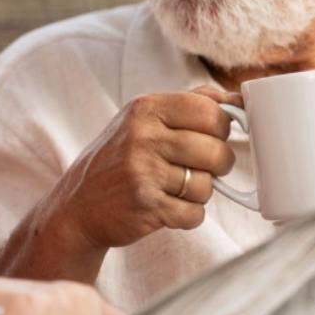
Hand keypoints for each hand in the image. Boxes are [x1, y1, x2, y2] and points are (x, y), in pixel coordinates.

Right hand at [46, 85, 237, 251]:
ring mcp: (143, 172)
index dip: (221, 128)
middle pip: (216, 150)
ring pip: (208, 186)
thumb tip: (238, 98)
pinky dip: (187, 216)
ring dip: (198, 193)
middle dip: (218, 164)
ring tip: (173, 188)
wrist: (76, 205)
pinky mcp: (147, 206)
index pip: (210, 111)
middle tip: (200, 167)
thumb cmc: (118, 159)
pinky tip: (166, 207)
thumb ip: (188, 104)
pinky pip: (195, 213)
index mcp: (145, 108)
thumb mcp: (142, 119)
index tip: (212, 136)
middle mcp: (143, 136)